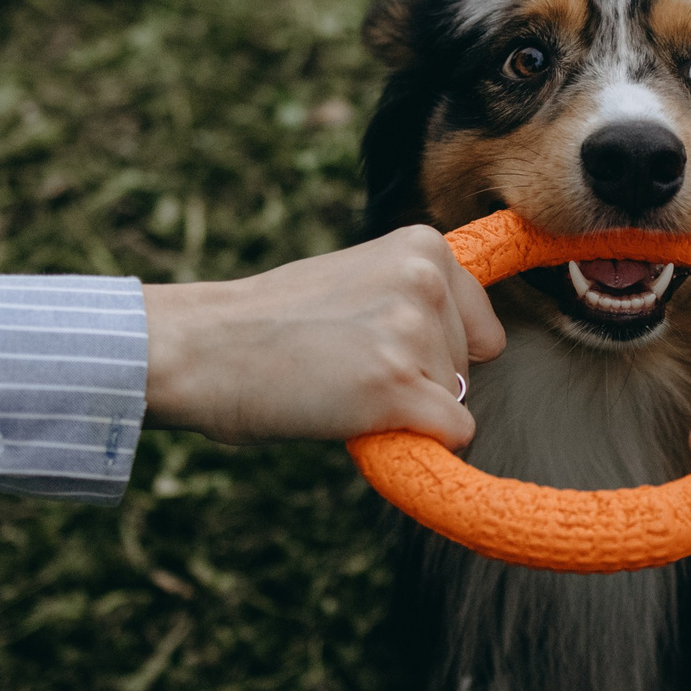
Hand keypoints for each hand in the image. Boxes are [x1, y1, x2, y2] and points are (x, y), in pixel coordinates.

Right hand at [142, 226, 504, 446]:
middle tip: (344, 365)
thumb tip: (487, 345)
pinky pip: (452, 434)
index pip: (482, 324)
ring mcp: (412, 333)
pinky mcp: (397, 388)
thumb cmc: (271, 323)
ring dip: (404, 409)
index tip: (379, 348)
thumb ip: (413, 298)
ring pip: (453, 401)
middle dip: (420, 379)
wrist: (203, 349)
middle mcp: (425, 281)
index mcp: (422, 245)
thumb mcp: (357, 278)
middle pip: (471, 366)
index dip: (436, 350)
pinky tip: (357, 420)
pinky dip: (413, 445)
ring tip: (337, 384)